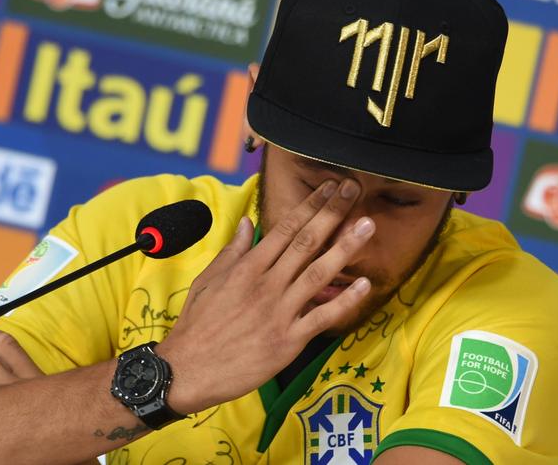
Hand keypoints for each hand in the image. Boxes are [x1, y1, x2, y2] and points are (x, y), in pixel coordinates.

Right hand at [157, 178, 374, 413]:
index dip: (310, 205)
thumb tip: (248, 222)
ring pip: (319, 274)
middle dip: (332, 213)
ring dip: (346, 247)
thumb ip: (232, 251)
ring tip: (368, 226)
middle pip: (306, 242)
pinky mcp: (289, 340)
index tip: (329, 187)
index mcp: (247, 267)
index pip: (285, 228)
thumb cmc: (197, 324)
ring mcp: (280, 312)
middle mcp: (267, 284)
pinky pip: (322, 318)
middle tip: (353, 190)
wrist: (190, 369)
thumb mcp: (208, 280)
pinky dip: (345, 301)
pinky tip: (364, 284)